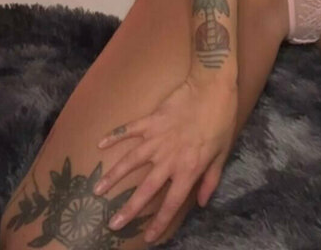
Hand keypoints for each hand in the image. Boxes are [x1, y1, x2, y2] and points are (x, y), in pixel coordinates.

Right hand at [93, 74, 237, 242]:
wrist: (212, 85)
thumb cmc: (222, 118)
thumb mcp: (223, 152)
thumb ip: (211, 179)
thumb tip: (202, 203)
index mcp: (188, 168)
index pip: (172, 202)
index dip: (160, 222)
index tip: (148, 237)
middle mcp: (169, 158)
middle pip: (146, 189)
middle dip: (128, 209)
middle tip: (112, 224)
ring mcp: (157, 138)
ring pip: (130, 161)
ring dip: (113, 176)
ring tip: (97, 190)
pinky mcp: (151, 119)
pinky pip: (129, 130)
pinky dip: (114, 135)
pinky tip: (100, 143)